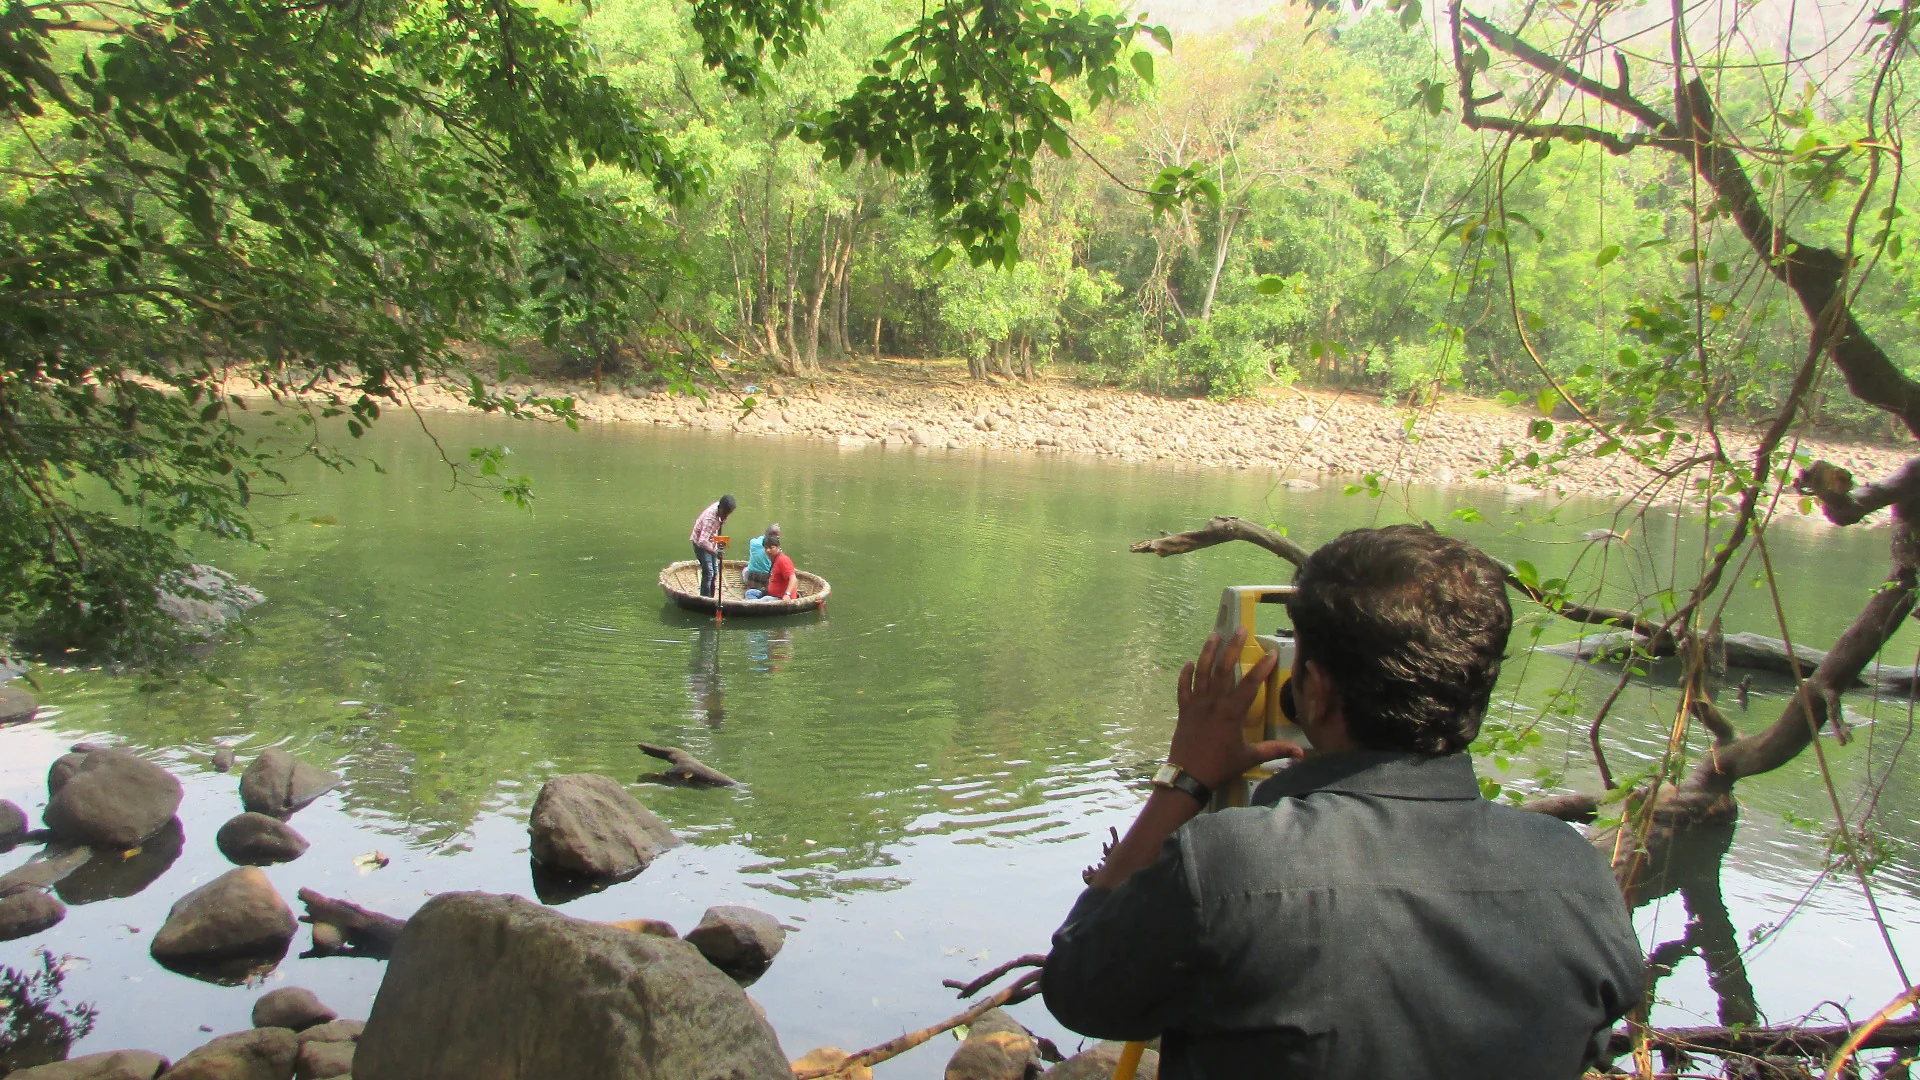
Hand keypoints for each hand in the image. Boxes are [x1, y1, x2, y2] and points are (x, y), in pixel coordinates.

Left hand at [1169, 627, 1303, 790]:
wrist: (1187, 777)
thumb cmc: (1220, 767)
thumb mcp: (1250, 758)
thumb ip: (1275, 750)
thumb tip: (1301, 753)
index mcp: (1231, 712)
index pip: (1250, 684)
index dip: (1262, 667)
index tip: (1271, 652)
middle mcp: (1213, 703)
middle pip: (1223, 669)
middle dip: (1233, 647)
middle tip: (1240, 629)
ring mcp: (1196, 704)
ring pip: (1202, 672)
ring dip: (1208, 652)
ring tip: (1214, 635)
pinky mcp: (1183, 710)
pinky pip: (1183, 688)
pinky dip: (1186, 674)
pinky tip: (1190, 663)